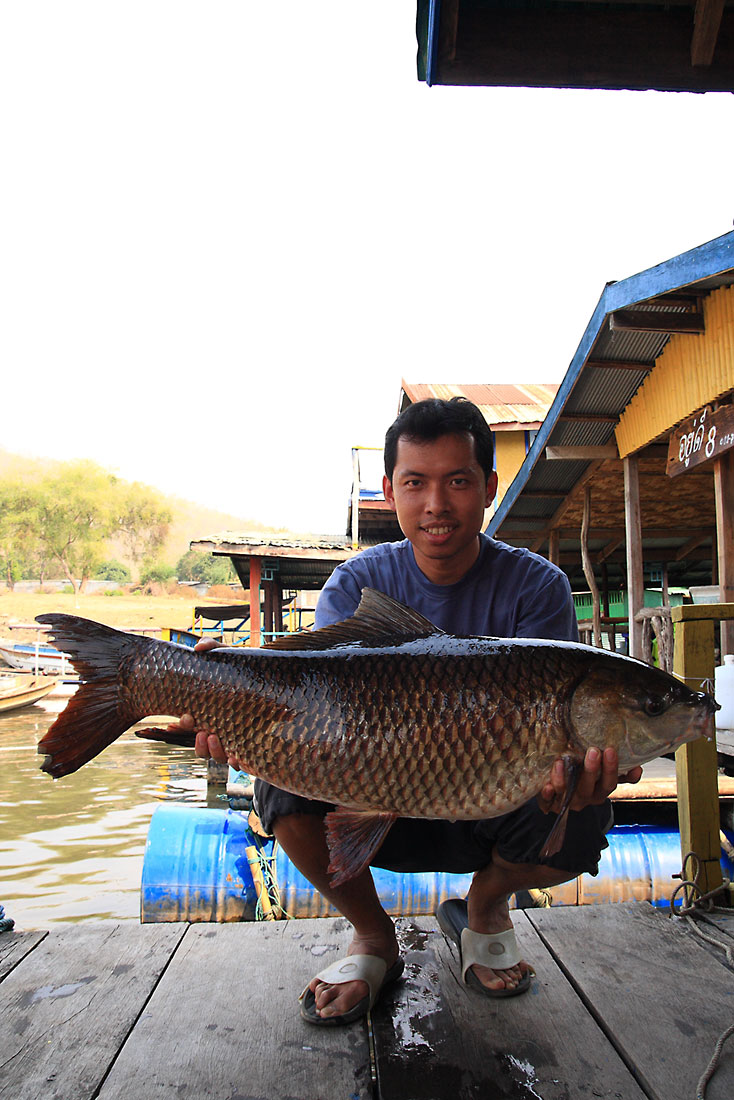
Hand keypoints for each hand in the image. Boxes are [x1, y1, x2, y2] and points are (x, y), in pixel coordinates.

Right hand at [165, 638, 247, 770]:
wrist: (280, 685)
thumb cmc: (248, 672)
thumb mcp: (231, 658)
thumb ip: (214, 647)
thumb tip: (199, 647)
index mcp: (211, 714)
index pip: (191, 725)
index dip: (182, 726)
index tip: (182, 718)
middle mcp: (222, 731)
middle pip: (202, 746)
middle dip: (197, 741)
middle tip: (199, 728)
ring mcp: (237, 741)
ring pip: (218, 757)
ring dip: (212, 751)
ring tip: (213, 736)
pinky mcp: (254, 749)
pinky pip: (242, 762)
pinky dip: (236, 761)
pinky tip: (236, 756)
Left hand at [537, 747, 642, 813]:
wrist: (557, 791)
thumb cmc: (581, 775)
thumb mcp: (600, 773)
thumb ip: (618, 770)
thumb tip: (638, 767)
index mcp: (599, 790)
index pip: (609, 782)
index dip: (612, 769)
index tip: (611, 750)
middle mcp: (585, 798)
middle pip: (590, 787)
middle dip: (592, 769)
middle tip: (593, 751)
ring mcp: (568, 802)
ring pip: (568, 793)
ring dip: (565, 779)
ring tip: (561, 762)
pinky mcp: (549, 804)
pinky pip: (548, 802)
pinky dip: (548, 794)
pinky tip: (546, 786)